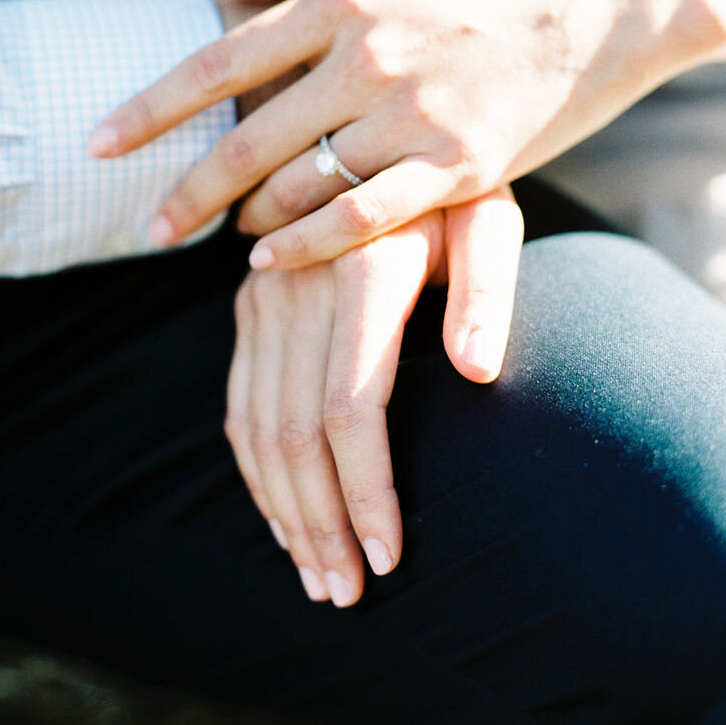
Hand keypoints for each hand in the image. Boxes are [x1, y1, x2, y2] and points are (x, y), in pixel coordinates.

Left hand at [90, 0, 693, 265]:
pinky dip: (306, 243)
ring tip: (228, 233)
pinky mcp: (460, 165)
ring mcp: (414, 113)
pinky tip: (268, 260)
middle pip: (244, 140)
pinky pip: (363, 218)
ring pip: (299, 185)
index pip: (219, 62)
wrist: (610, 0)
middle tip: (145, 230)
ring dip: (249, 217)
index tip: (96, 145)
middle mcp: (368, 56)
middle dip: (182, 192)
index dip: (148, 109)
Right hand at [228, 186, 522, 606]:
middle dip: (320, 522)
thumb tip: (477, 375)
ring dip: (283, 511)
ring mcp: (261, 293)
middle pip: (294, 429)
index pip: (350, 405)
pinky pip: (238, 404)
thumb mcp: (487, 215)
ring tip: (317, 578)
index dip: (367, 490)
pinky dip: (257, 472)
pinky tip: (284, 518)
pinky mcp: (249, 305)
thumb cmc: (451, 184)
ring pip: (256, 426)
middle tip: (346, 596)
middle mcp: (295, 281)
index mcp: (360, 266)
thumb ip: (487, 288)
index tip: (390, 558)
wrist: (373, 129)